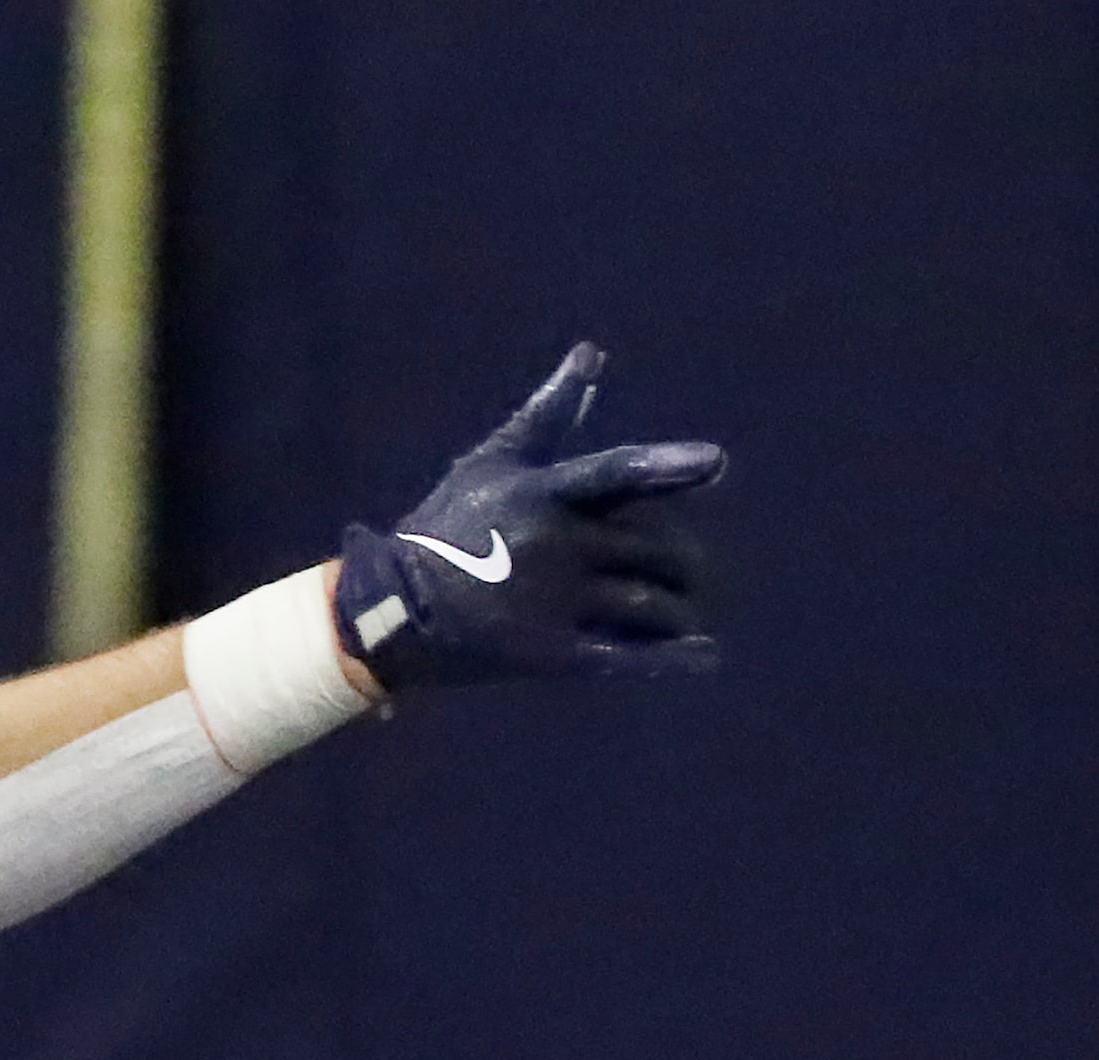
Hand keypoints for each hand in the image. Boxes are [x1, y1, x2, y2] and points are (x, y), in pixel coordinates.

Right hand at [335, 343, 724, 689]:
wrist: (393, 612)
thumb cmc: (447, 529)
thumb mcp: (491, 464)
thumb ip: (548, 414)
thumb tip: (592, 352)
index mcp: (541, 495)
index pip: (612, 475)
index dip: (664, 467)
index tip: (715, 462)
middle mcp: (553, 546)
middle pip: (654, 550)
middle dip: (681, 561)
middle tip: (684, 571)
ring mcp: (554, 604)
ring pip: (650, 605)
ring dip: (680, 609)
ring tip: (683, 613)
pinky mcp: (551, 655)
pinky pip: (629, 657)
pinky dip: (674, 658)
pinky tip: (705, 656)